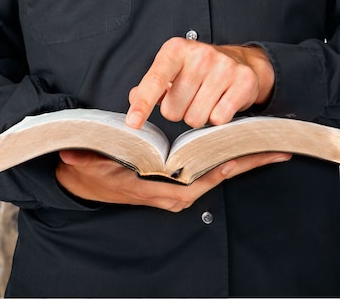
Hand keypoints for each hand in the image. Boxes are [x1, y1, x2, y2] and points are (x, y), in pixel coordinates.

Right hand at [56, 149, 290, 211]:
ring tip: (262, 147)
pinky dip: (223, 162)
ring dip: (236, 163)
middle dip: (240, 166)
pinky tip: (238, 149)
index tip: (238, 158)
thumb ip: (84, 160)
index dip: (218, 172)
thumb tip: (72, 155)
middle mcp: (166, 194)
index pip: (191, 184)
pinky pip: (204, 174)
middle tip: (269, 150)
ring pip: (210, 177)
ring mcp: (172, 190)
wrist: (83, 182)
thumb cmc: (89, 173)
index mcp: (150, 190)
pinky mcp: (173, 183)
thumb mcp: (85, 165)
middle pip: (211, 180)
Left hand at [126, 38, 274, 128]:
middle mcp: (200, 55)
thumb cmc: (197, 69)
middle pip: (173, 110)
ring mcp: (224, 67)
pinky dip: (217, 118)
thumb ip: (149, 86)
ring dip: (197, 116)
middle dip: (177, 112)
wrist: (241, 61)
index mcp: (175, 50)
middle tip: (188, 98)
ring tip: (205, 99)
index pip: (154, 81)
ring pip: (195, 118)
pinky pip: (219, 119)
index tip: (133, 123)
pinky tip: (221, 102)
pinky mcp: (244, 81)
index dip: (143, 105)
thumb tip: (133, 97)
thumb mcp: (169, 70)